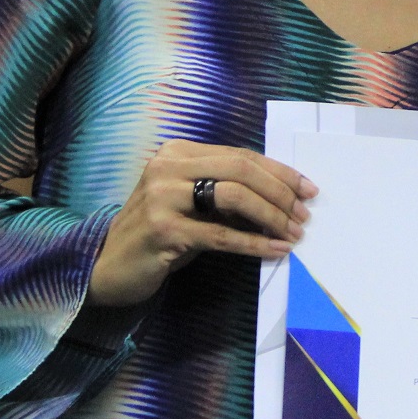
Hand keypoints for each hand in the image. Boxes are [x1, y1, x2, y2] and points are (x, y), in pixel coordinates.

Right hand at [88, 141, 314, 306]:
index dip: (279, 172)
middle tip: (304, 215)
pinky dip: (254, 243)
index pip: (241, 155)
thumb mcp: (192, 204)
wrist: (109, 266)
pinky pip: (221, 235)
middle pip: (241, 170)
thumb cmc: (159, 234)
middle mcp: (168, 167)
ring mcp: (162, 197)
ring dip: (271, 217)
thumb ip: (227, 192)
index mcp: (178, 152)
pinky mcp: (163, 230)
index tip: (308, 189)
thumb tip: (284, 197)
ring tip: (294, 233)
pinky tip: (275, 250)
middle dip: (280, 192)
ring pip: (234, 197)